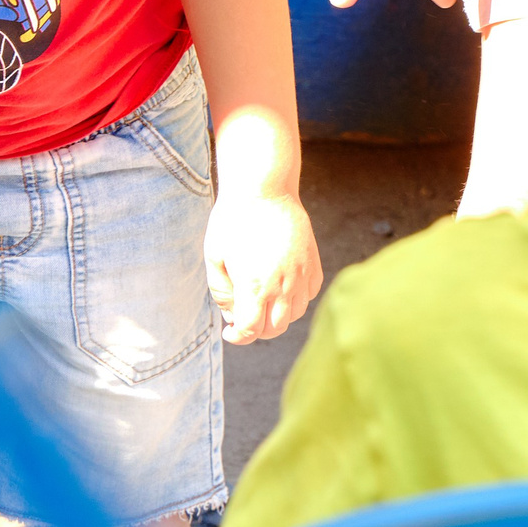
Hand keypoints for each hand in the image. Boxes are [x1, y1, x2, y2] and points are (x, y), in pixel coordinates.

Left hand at [203, 188, 320, 344]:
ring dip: (277, 317)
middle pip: (275, 329)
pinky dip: (296, 300)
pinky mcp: (313, 264)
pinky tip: (280, 289)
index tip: (230, 332)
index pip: (251, 330)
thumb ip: (221, 292)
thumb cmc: (233, 220)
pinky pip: (309, 295)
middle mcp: (283, 285)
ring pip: (295, 314)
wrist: (263, 189)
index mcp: (255, 286)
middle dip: (257, 331)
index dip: (238, 336)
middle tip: (242, 319)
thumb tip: (231, 315)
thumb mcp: (214, 257)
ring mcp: (302, 275)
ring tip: (260, 303)